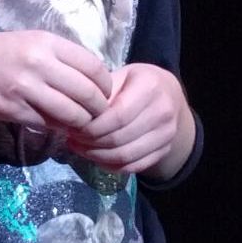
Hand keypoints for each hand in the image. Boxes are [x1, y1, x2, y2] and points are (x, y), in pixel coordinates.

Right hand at [0, 30, 112, 132]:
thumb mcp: (29, 42)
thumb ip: (59, 57)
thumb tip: (91, 79)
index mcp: (46, 42)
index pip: (93, 67)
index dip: (105, 85)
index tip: (103, 94)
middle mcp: (39, 63)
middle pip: (88, 93)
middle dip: (98, 108)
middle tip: (96, 114)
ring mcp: (27, 88)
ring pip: (72, 113)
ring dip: (82, 122)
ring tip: (80, 123)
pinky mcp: (16, 110)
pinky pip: (50, 123)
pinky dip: (60, 128)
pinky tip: (59, 126)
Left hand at [68, 63, 184, 174]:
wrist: (169, 94)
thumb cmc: (135, 82)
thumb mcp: (118, 76)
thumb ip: (100, 93)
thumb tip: (74, 114)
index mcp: (150, 87)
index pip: (117, 116)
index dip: (92, 127)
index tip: (74, 127)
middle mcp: (163, 112)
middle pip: (119, 138)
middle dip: (90, 143)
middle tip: (72, 139)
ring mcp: (167, 134)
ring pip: (126, 156)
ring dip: (97, 156)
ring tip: (80, 148)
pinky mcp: (165, 150)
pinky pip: (134, 166)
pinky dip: (111, 165)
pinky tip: (95, 157)